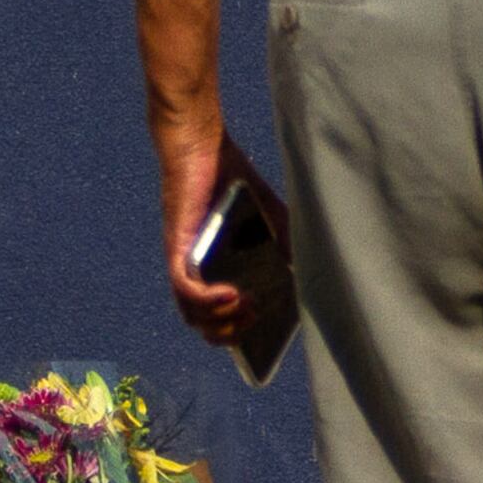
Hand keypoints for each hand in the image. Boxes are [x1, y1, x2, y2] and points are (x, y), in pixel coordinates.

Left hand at [154, 122, 272, 345]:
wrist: (203, 145)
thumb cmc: (232, 178)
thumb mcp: (271, 216)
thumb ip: (286, 243)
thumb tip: (304, 274)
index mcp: (216, 269)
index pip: (219, 316)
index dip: (238, 334)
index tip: (266, 336)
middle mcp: (195, 270)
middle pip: (203, 323)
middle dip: (231, 334)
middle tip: (257, 321)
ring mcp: (184, 261)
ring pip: (190, 313)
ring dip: (220, 322)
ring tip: (250, 309)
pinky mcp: (178, 247)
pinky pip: (184, 287)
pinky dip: (207, 300)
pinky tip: (233, 295)